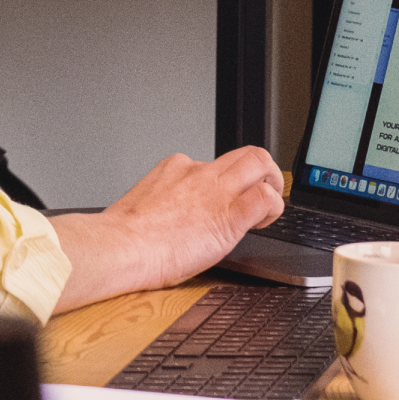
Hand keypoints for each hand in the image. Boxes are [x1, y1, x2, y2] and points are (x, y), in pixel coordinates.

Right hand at [50, 146, 283, 311]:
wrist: (124, 246)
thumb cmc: (127, 236)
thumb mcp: (146, 204)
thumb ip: (166, 200)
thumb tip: (173, 215)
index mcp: (176, 167)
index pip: (215, 164)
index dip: (226, 183)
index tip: (224, 200)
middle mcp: (199, 171)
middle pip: (245, 153)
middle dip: (263, 170)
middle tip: (264, 190)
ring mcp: (216, 190)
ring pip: (260, 162)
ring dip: (273, 181)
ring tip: (270, 205)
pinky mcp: (230, 216)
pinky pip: (265, 198)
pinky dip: (274, 207)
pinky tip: (262, 223)